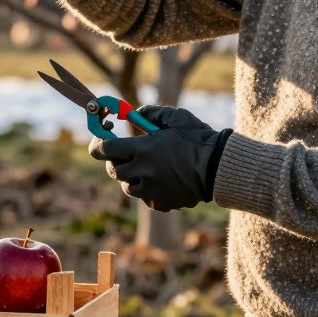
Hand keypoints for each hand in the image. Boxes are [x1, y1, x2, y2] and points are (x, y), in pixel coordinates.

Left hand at [88, 105, 231, 211]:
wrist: (219, 168)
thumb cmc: (198, 139)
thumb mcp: (174, 117)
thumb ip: (150, 114)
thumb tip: (133, 114)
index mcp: (143, 149)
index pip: (105, 149)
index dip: (99, 143)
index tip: (103, 139)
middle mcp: (142, 171)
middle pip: (113, 170)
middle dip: (115, 161)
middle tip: (126, 154)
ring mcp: (151, 190)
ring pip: (127, 186)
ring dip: (131, 177)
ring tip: (148, 167)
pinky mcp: (160, 203)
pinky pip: (145, 197)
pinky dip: (148, 189)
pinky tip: (163, 179)